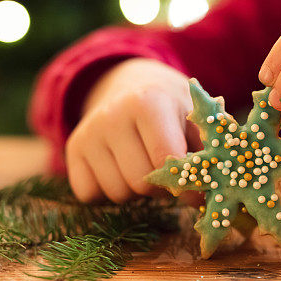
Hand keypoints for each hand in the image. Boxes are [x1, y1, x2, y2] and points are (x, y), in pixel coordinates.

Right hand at [65, 58, 198, 202]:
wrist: (131, 86)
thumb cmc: (172, 109)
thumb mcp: (195, 118)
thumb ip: (205, 152)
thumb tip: (208, 193)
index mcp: (148, 102)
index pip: (165, 158)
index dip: (185, 184)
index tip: (196, 192)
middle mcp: (112, 115)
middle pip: (141, 181)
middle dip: (160, 187)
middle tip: (167, 173)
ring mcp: (88, 133)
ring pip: (118, 193)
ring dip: (136, 192)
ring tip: (144, 166)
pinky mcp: (72, 149)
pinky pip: (91, 194)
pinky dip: (108, 193)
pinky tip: (120, 170)